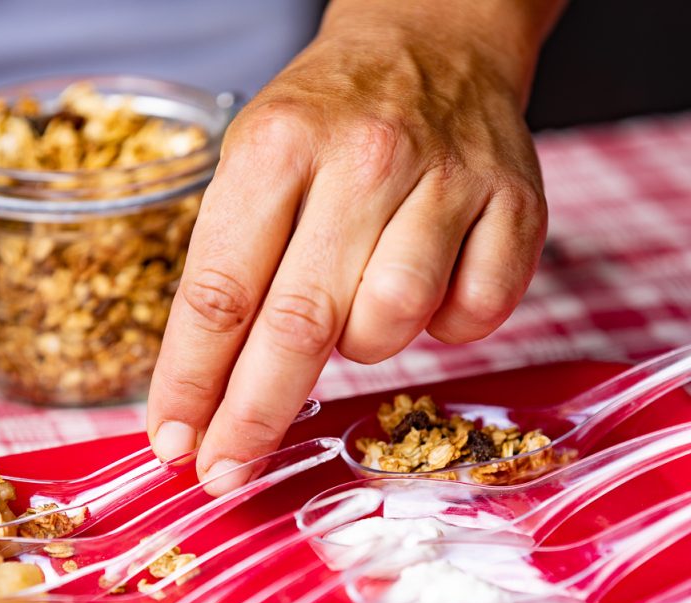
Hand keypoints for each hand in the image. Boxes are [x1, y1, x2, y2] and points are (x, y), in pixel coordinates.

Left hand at [147, 1, 556, 480]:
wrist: (434, 43)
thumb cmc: (330, 122)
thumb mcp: (256, 166)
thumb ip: (234, 271)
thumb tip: (204, 399)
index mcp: (278, 146)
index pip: (220, 290)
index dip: (192, 380)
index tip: (174, 442)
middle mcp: (364, 160)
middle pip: (298, 324)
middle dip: (254, 414)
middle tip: (226, 470)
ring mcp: (448, 181)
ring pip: (392, 324)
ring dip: (365, 346)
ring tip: (357, 306)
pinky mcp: (517, 205)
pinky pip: (476, 315)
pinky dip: (447, 328)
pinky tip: (428, 292)